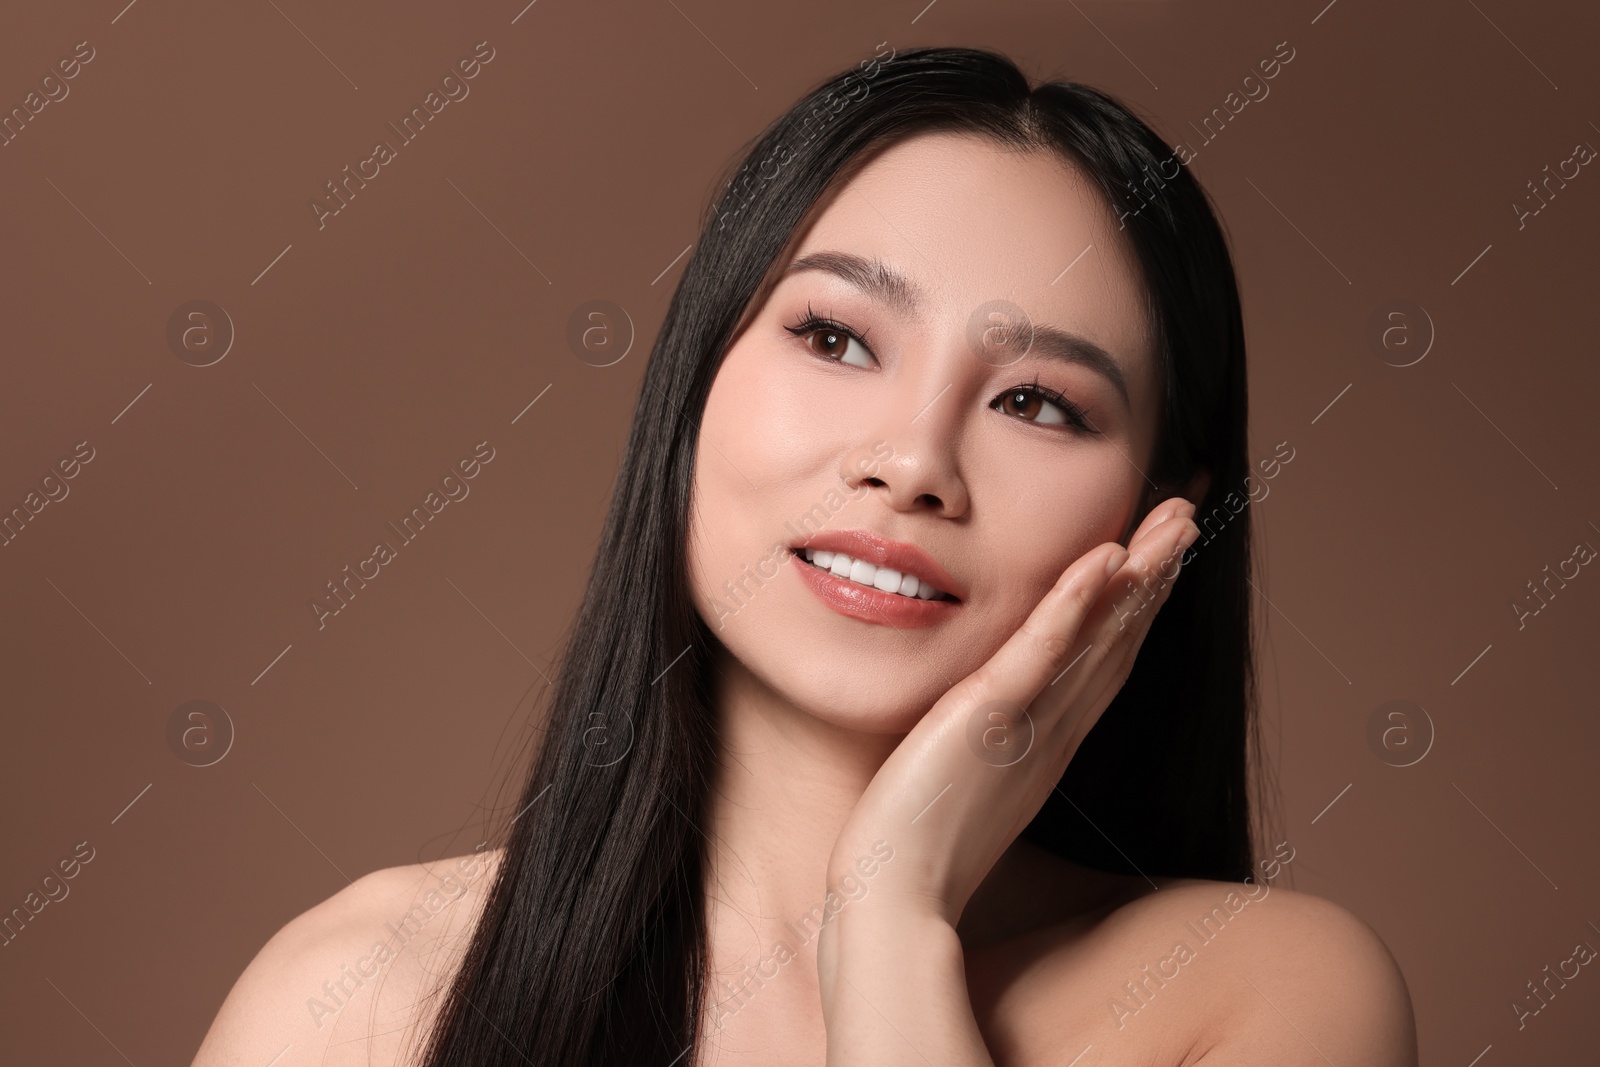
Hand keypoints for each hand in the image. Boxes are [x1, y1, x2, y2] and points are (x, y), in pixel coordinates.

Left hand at [824, 496, 1200, 924]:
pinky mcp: (989, 718)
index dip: (1137, 603)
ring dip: (1140, 574)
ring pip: (1099, 636)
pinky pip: (1040, 653)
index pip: (1104, 656)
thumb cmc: (920, 845)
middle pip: (1120, 637)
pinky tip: (1104, 559)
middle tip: (1188, 512)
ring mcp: (1029, 723)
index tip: (1160, 550)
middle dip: (1157, 573)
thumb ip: (988, 740)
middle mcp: (1054, 728)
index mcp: (1048, 738)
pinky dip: (1074, 604)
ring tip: (1175, 519)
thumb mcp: (967, 776)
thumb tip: (990, 715)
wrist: (896, 896)